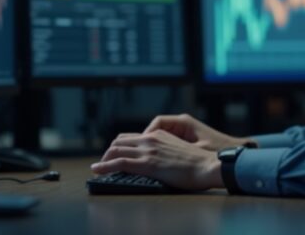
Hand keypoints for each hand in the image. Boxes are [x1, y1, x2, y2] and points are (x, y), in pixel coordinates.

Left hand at [91, 129, 222, 190]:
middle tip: (103, 163)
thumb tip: (157, 161)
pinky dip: (105, 166)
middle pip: (120, 142)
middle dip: (109, 152)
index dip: (119, 146)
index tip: (113, 155)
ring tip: (97, 168)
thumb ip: (165, 151)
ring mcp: (148, 150)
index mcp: (159, 134)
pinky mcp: (148, 163)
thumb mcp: (179, 150)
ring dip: (104, 159)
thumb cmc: (198, 163)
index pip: (131, 137)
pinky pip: (120, 163)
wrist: (207, 165)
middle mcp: (151, 139)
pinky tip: (97, 171)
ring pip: (116, 151)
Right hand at [143, 113, 253, 151]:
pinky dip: (161, 149)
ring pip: (162, 135)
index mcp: (184, 122)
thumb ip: (176, 148)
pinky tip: (158, 159)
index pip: (158, 122)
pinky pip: (168, 141)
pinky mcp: (187, 140)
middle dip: (146, 139)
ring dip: (153, 144)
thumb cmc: (217, 151)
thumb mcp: (195, 151)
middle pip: (158, 127)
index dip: (147, 133)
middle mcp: (184, 124)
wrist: (233, 158)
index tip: (142, 144)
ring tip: (145, 156)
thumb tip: (156, 151)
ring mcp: (185, 132)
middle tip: (138, 151)